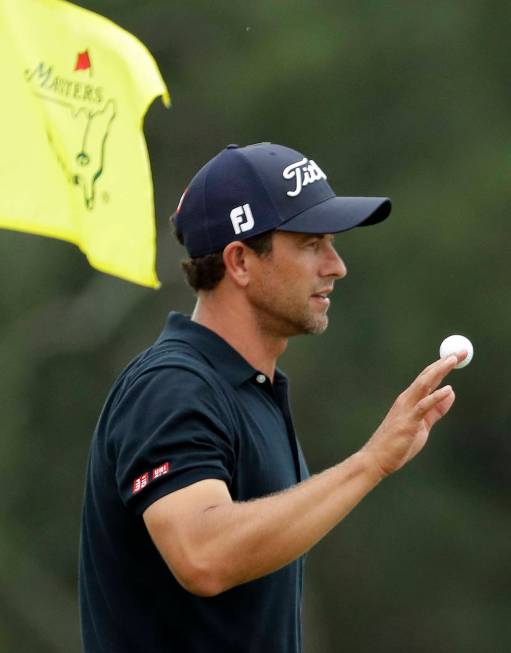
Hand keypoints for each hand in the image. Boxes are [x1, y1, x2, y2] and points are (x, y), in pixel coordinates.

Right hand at [362, 352, 466, 477]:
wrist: (377, 458)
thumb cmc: (397, 444)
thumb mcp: (422, 425)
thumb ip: (435, 410)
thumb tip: (450, 393)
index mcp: (408, 399)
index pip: (427, 377)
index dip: (443, 365)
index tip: (457, 355)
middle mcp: (406, 399)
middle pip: (427, 375)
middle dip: (445, 362)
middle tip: (461, 351)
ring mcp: (406, 409)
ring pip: (424, 384)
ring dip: (439, 371)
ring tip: (453, 360)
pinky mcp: (408, 421)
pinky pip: (423, 406)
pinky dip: (436, 396)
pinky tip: (447, 390)